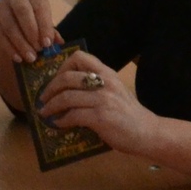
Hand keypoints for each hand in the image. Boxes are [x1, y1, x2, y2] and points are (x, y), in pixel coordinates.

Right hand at [0, 0, 63, 67]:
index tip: (47, 43)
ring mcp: (0, 5)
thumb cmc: (35, 16)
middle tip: (39, 49)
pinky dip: (10, 48)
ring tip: (31, 57)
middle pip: (22, 12)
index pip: (39, 7)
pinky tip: (18, 58)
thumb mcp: (44, 19)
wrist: (14, 15)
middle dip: (31, 33)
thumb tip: (58, 42)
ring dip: (21, 44)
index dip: (44, 26)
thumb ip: (50, 30)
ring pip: (9, 25)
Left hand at [34, 53, 158, 156]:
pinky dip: (61, 120)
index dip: (62, 66)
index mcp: (107, 73)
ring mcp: (103, 100)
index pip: (79, 57)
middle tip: (43, 99)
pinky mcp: (101, 118)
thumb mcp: (114, 91)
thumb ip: (95, 86)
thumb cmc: (128, 114)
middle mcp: (104, 82)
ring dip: (51, 106)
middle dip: (50, 89)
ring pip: (66, 97)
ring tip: (45, 113)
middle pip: (67, 77)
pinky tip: (58, 124)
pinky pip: (73, 116)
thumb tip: (66, 91)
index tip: (56, 79)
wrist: (147, 132)